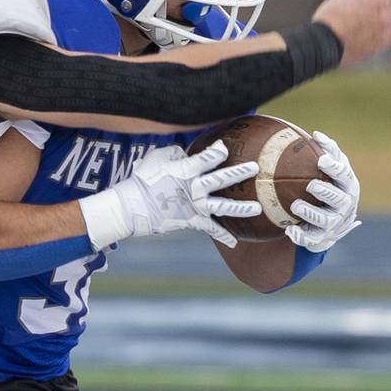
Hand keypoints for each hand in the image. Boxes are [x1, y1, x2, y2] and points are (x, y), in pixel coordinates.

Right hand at [112, 141, 259, 247]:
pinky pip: (210, 228)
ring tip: (258, 208)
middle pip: (222, 178)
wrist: (132, 206)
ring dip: (242, 208)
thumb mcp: (156, 158)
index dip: (217, 151)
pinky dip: (222, 236)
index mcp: (186, 169)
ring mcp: (195, 205)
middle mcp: (194, 187)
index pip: (207, 157)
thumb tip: (186, 153)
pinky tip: (234, 242)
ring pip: (223, 206)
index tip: (225, 148)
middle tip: (256, 167)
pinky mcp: (191, 220)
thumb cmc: (143, 178)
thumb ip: (175, 153)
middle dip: (240, 172)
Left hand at [285, 131, 360, 251]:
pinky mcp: (321, 238)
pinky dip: (300, 236)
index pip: (344, 175)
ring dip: (310, 213)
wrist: (329, 222)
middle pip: (339, 199)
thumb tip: (316, 134)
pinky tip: (288, 230)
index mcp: (347, 186)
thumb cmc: (330, 187)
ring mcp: (334, 224)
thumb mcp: (332, 171)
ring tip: (295, 205)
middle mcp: (344, 206)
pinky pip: (311, 240)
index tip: (320, 159)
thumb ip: (328, 152)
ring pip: (325, 220)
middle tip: (311, 185)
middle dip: (325, 192)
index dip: (334, 168)